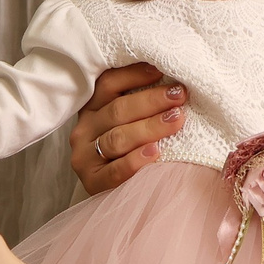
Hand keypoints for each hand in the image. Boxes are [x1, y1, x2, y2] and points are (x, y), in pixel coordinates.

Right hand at [69, 63, 186, 193]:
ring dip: (149, 127)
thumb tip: (173, 81)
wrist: (117, 193)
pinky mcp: (92, 182)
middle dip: (151, 101)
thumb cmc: (130, 150)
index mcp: (92, 109)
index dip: (134, 75)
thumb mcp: (130, 122)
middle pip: (117, 111)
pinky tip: (156, 152)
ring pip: (118, 138)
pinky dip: (135, 160)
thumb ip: (141, 104)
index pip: (108, 84)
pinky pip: (115, 171)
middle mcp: (84, 130)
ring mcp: (85, 157)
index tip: (163, 69)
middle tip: (179, 95)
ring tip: (176, 119)